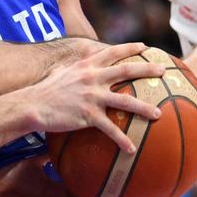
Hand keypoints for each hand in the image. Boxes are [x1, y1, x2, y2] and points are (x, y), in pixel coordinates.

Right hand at [26, 42, 164, 152]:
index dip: (130, 48)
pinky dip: (122, 139)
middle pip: (126, 70)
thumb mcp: (61, 73)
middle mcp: (92, 78)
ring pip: (126, 101)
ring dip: (144, 107)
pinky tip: (131, 149)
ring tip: (158, 114)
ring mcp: (92, 96)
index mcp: (86, 66)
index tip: (145, 47)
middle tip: (163, 71)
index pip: (112, 52)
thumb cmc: (45, 91)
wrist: (32, 105)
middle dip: (147, 69)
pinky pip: (110, 129)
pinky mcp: (88, 115)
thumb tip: (80, 67)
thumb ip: (75, 69)